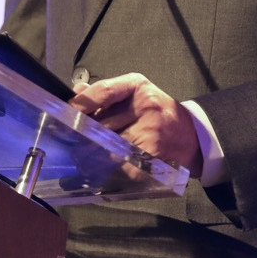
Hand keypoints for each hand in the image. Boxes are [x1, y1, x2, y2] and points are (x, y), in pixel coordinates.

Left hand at [71, 73, 200, 173]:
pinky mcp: (152, 156)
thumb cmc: (159, 113)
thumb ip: (107, 93)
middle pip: (101, 123)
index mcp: (138, 87)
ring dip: (90, 154)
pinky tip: (100, 170)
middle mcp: (146, 106)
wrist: (193, 136)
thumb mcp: (136, 93)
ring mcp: (150, 132)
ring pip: (107, 146)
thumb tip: (76, 92)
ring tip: (81, 158)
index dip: (80, 104)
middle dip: (83, 135)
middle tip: (68, 142)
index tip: (63, 115)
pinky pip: (120, 165)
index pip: (104, 92)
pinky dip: (107, 169)